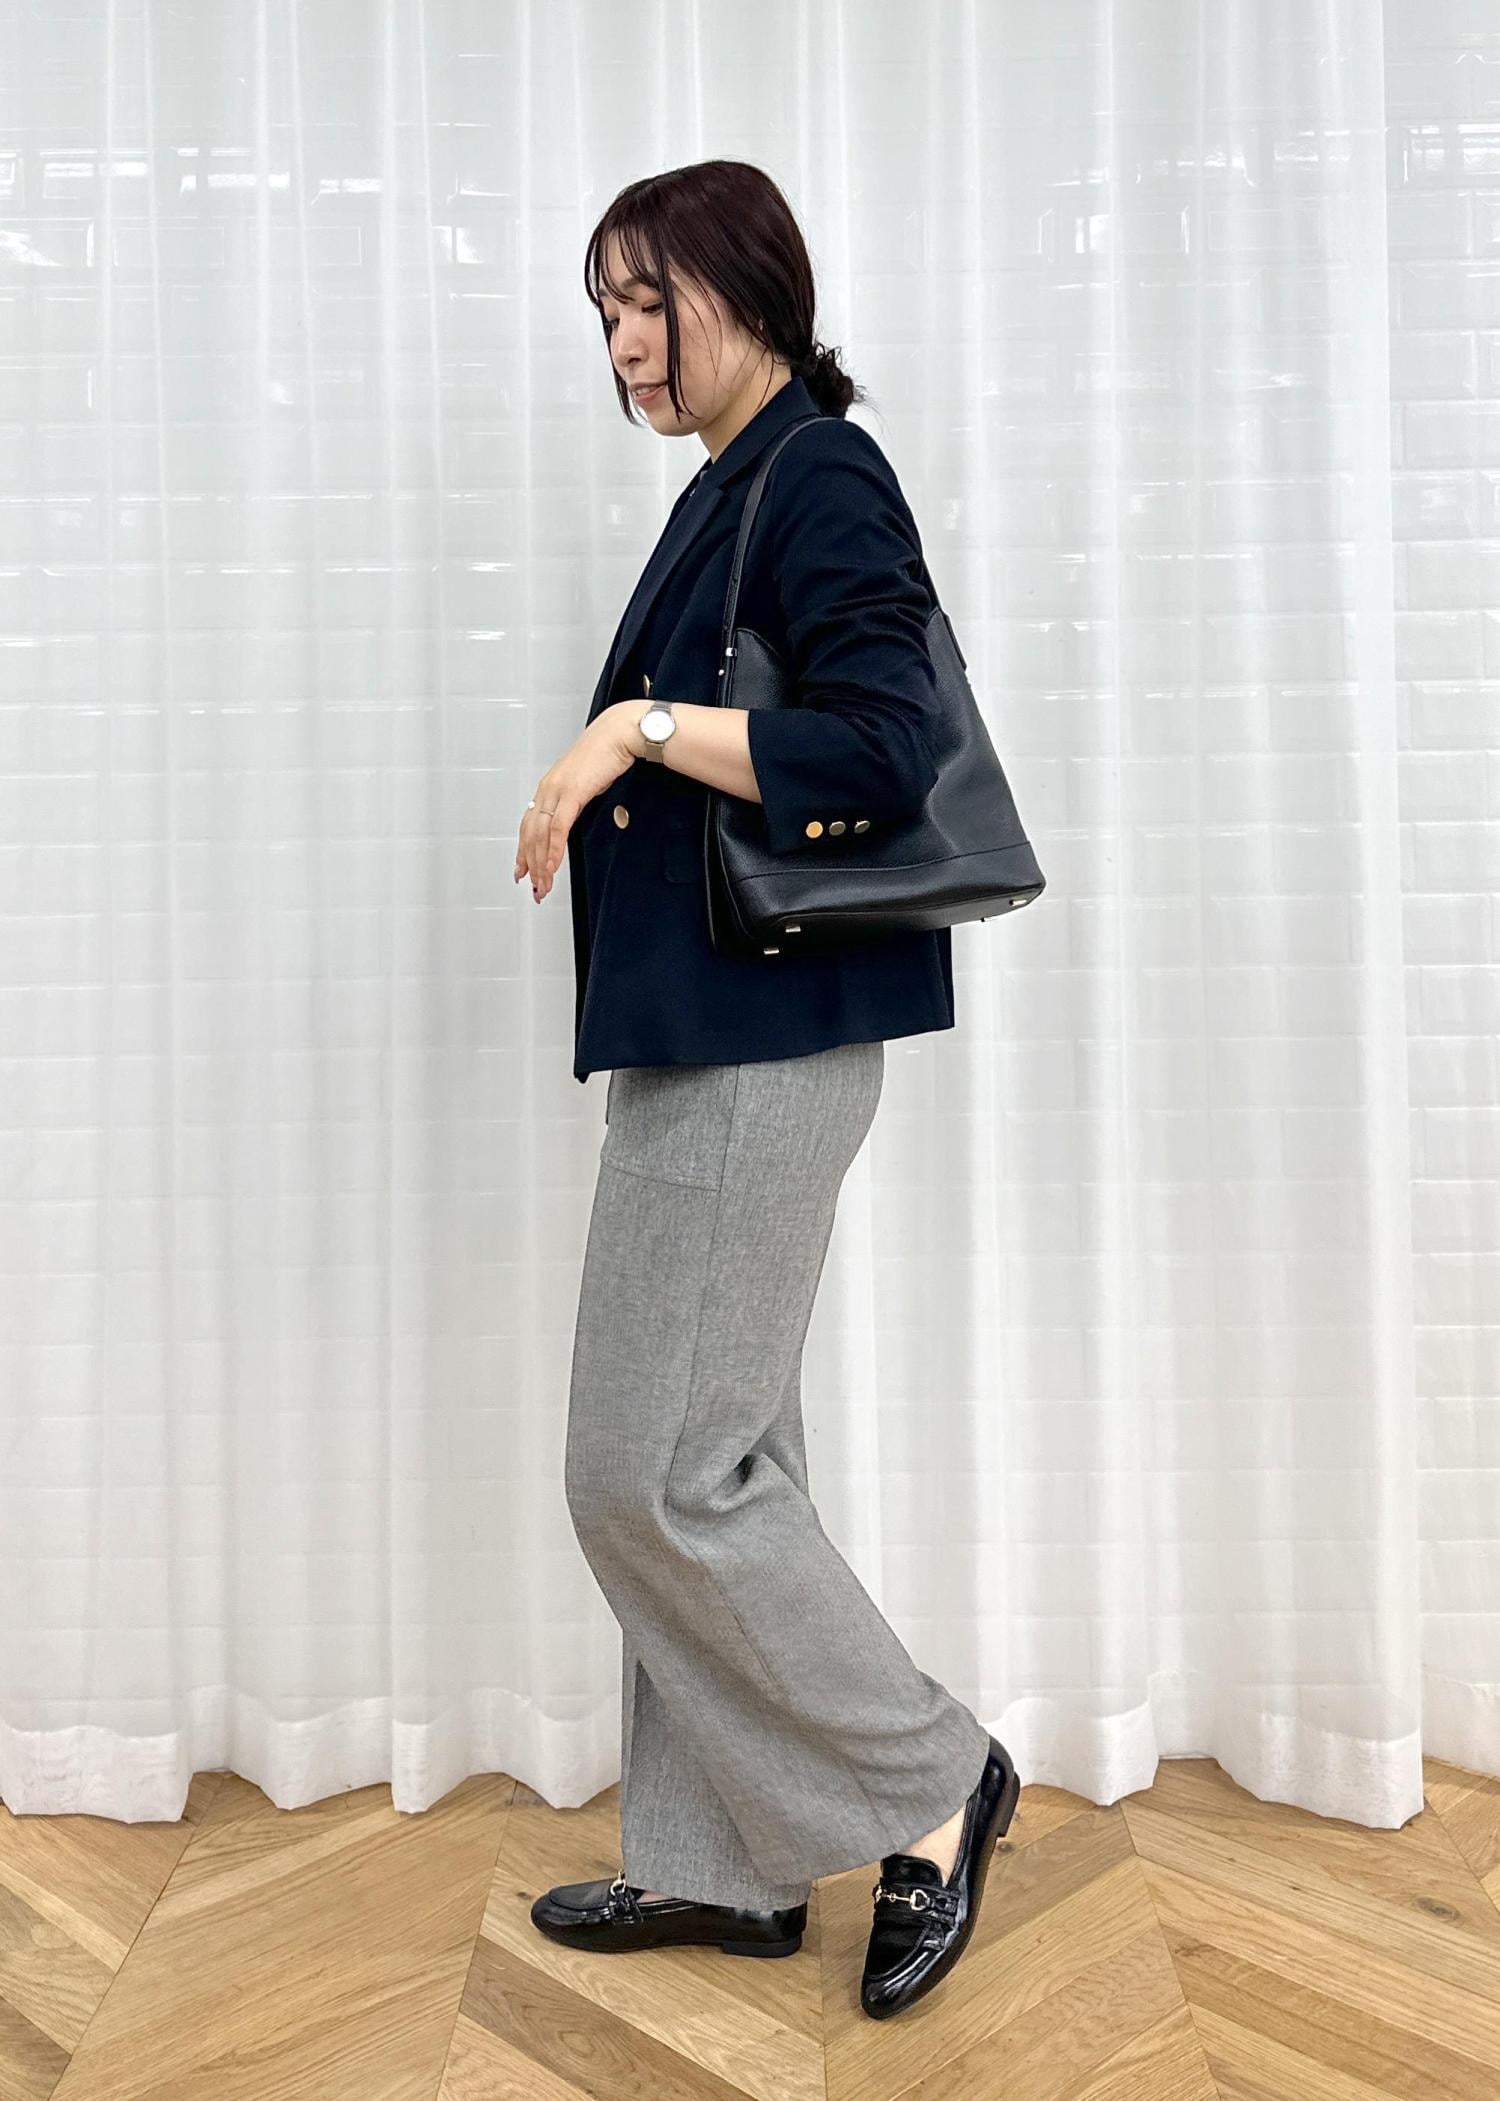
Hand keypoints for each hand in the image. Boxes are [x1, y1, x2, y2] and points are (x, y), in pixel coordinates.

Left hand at [514, 703, 642, 901]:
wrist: (620, 732)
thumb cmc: (608, 752)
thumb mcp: (587, 781)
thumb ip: (576, 799)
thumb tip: (576, 814)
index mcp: (549, 786)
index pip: (529, 824)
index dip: (524, 850)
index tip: (523, 870)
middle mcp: (547, 789)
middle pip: (530, 834)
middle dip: (531, 864)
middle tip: (535, 887)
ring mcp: (557, 791)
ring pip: (540, 835)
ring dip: (541, 863)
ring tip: (543, 884)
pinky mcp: (572, 793)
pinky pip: (558, 828)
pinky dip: (553, 850)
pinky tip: (552, 866)